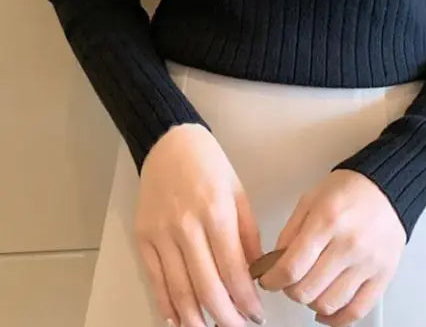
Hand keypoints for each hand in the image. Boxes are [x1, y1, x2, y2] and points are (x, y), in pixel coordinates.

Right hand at [133, 124, 264, 326]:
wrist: (170, 143)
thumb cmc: (210, 165)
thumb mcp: (238, 193)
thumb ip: (248, 235)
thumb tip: (255, 274)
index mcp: (217, 212)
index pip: (233, 271)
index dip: (246, 301)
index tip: (256, 315)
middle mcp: (187, 226)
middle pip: (207, 288)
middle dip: (225, 318)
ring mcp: (161, 234)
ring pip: (179, 291)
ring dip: (197, 320)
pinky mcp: (143, 237)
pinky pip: (155, 281)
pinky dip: (167, 306)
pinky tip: (180, 320)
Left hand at [259, 169, 405, 326]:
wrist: (386, 187)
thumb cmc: (348, 190)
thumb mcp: (310, 199)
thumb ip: (290, 232)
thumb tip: (274, 264)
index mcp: (327, 220)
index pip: (291, 267)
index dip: (272, 280)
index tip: (268, 280)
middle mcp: (349, 244)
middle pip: (307, 290)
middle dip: (290, 290)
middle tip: (289, 280)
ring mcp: (368, 263)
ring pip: (329, 304)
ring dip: (311, 302)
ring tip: (310, 288)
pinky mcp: (383, 275)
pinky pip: (356, 311)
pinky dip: (336, 319)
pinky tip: (326, 310)